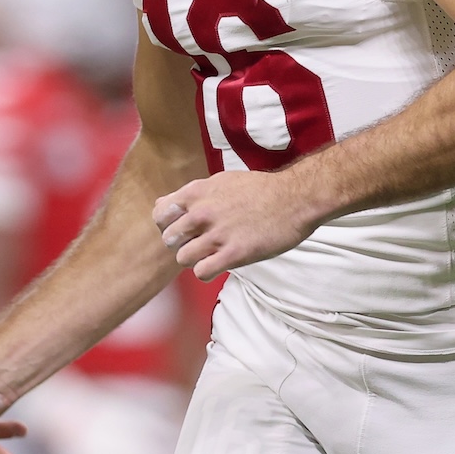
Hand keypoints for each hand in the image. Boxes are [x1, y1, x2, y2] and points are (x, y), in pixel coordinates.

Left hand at [153, 167, 322, 279]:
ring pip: (182, 258)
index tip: (181, 229)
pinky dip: (207, 272)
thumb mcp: (221, 181)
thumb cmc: (259, 190)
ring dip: (195, 260)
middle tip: (199, 244)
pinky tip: (219, 264)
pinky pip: (201, 272)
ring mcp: (217, 234)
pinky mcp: (234, 254)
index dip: (167, 225)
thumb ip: (194, 195)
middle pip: (169, 239)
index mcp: (197, 192)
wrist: (294, 199)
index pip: (160, 214)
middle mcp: (202, 212)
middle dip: (181, 244)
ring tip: (211, 255)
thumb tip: (166, 205)